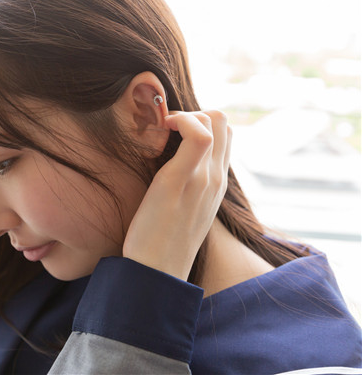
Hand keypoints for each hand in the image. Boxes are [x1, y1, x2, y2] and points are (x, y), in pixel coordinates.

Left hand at [122, 110, 231, 280]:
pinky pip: (197, 134)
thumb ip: (185, 189)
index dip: (201, 123)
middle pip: (224, 122)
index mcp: (216, 185)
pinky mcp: (181, 179)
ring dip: (186, 114)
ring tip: (163, 130)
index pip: (225, 136)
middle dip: (194, 113)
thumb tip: (168, 170)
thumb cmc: (162, 242)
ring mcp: (203, 178)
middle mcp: (216, 178)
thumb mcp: (182, 212)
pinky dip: (180, 120)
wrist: (157, 271)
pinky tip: (160, 129)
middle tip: (167, 129)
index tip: (173, 133)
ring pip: (215, 121)